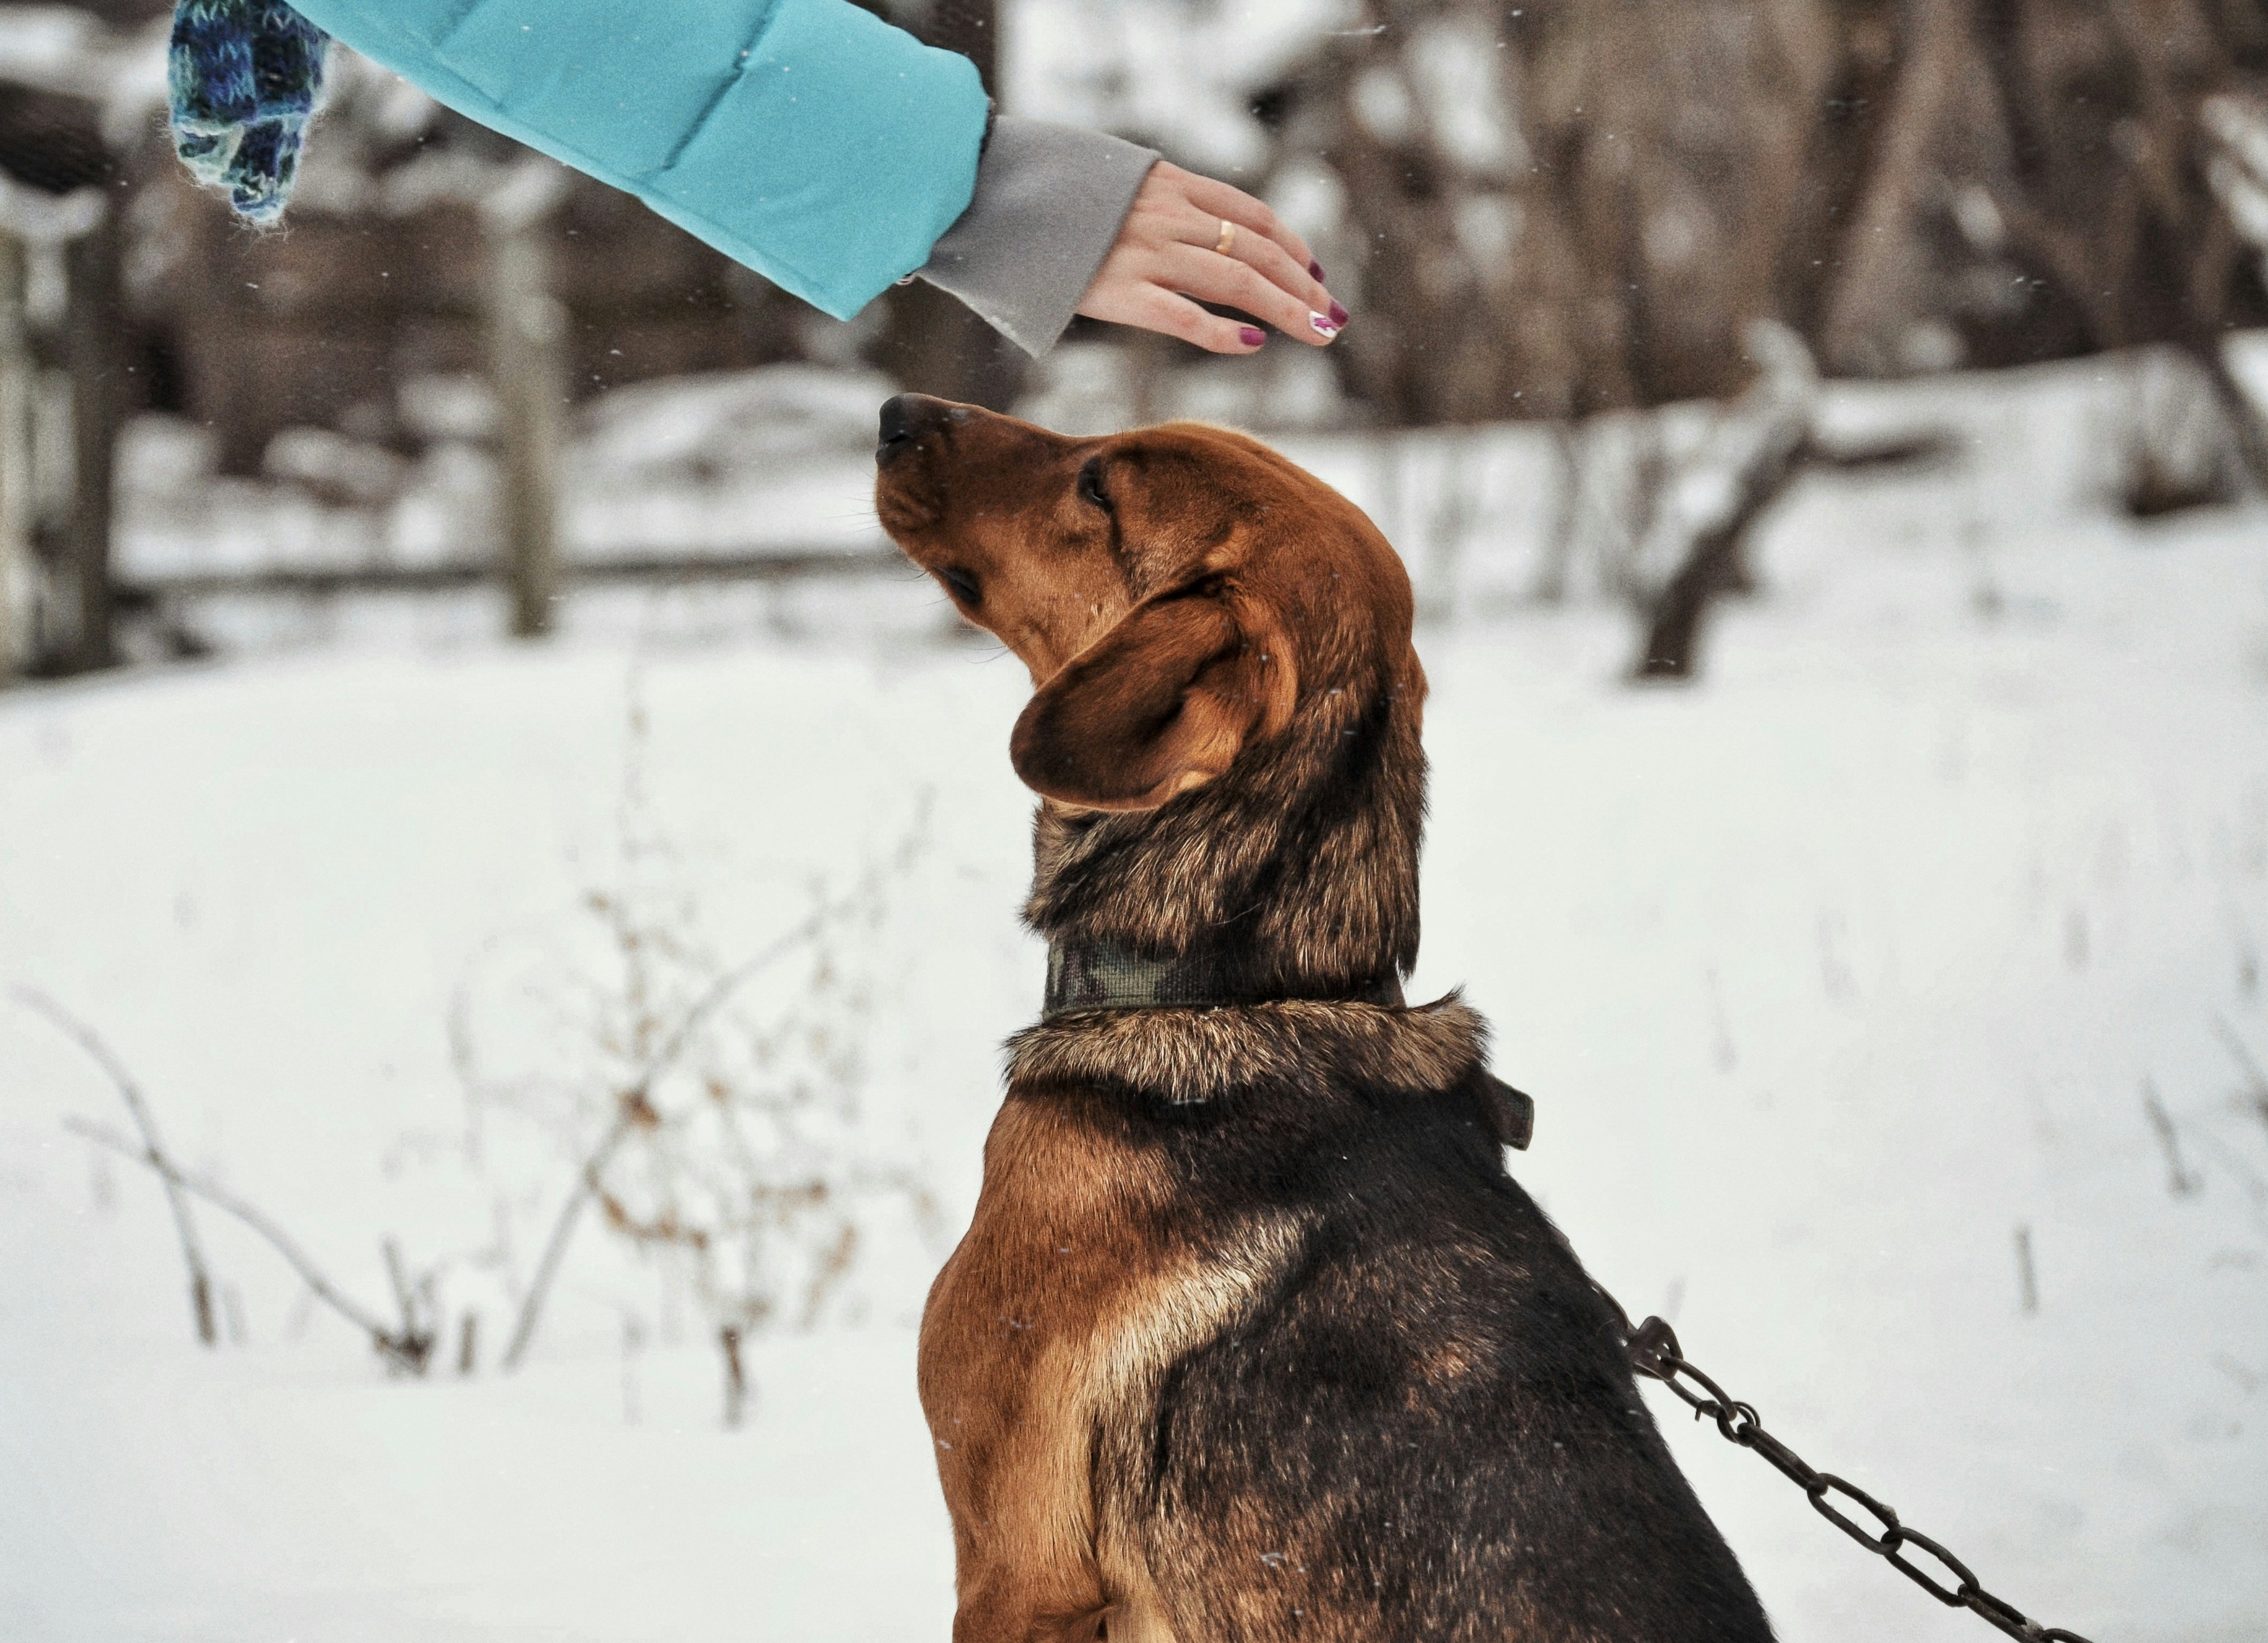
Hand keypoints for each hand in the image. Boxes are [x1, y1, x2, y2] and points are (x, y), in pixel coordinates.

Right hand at [1075, 161, 1346, 353]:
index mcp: (1168, 183)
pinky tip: (1254, 345)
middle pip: (1255, 250)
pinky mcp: (1119, 291)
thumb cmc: (1048, 200)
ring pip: (1236, 280)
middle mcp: (1166, 214)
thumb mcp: (1114, 184)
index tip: (1314, 269)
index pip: (1249, 213)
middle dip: (1302, 283)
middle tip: (1332, 314)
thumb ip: (1156, 203)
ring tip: (1317, 332)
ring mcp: (1144, 252)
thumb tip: (1191, 237)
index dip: (1290, 242)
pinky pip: (1185, 316)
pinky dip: (1224, 332)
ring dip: (1286, 308)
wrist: (991, 197)